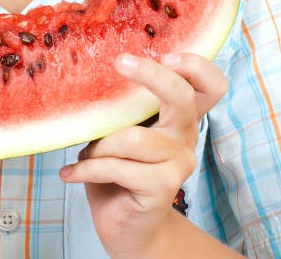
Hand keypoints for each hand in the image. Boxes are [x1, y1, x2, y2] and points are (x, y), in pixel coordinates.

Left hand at [59, 52, 227, 258]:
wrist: (125, 226)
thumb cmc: (118, 170)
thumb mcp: (119, 130)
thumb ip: (121, 106)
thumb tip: (93, 69)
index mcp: (179, 116)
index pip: (210, 85)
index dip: (196, 66)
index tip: (166, 54)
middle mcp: (186, 135)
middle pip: (182, 96)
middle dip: (151, 74)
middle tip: (120, 62)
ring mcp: (179, 162)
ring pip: (133, 137)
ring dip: (99, 145)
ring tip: (86, 155)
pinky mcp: (164, 187)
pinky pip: (118, 166)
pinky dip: (87, 169)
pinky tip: (70, 174)